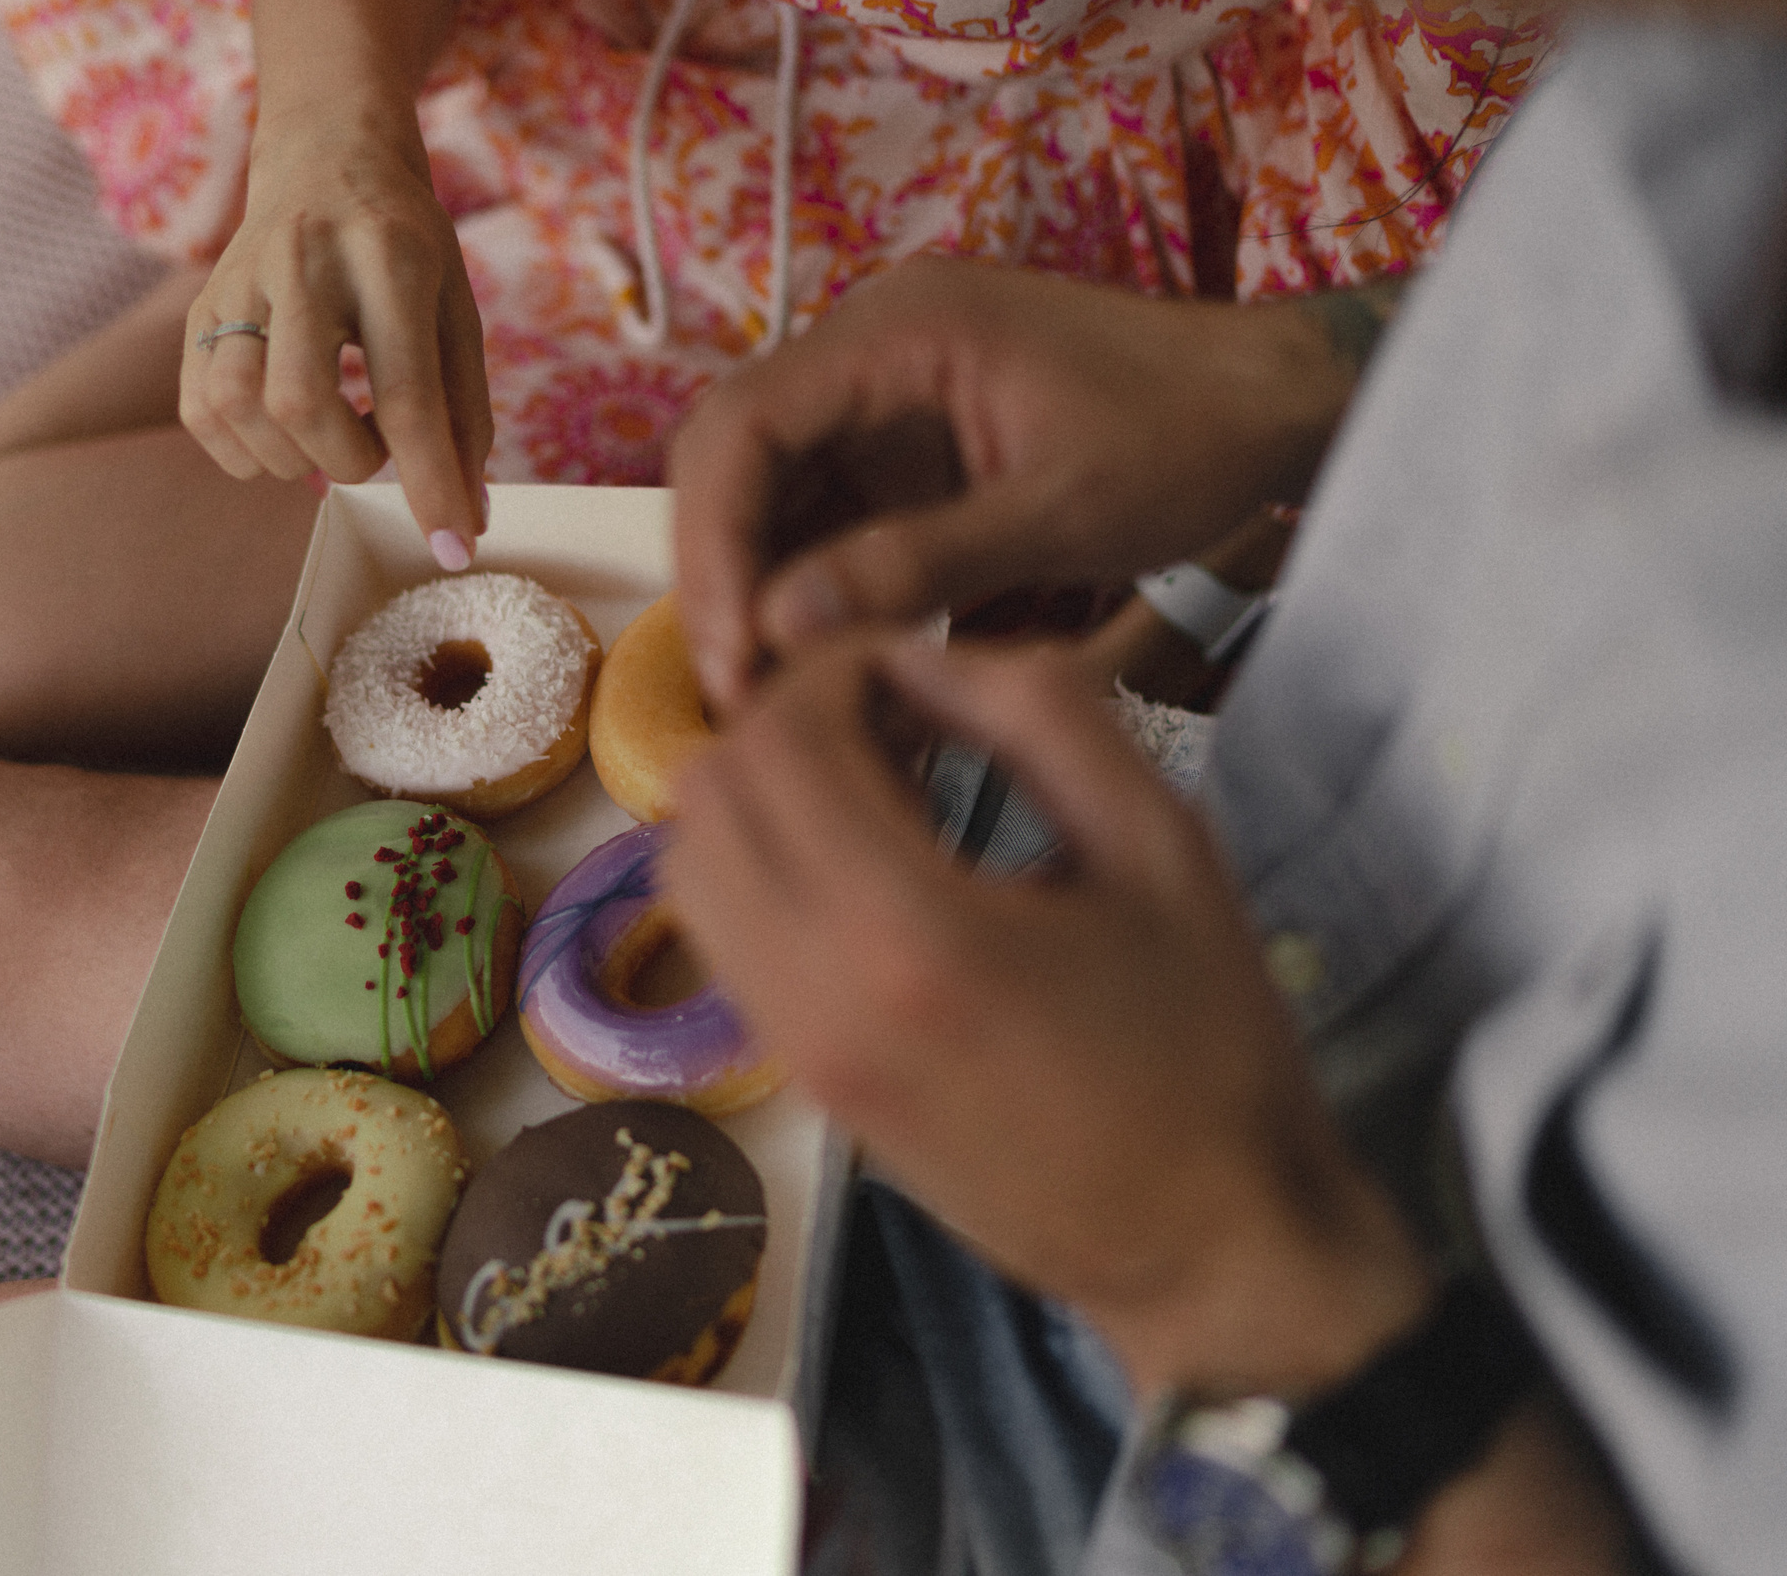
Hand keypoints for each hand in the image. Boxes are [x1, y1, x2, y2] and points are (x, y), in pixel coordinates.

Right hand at [175, 0, 490, 567]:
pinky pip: (201, 411)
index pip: (408, 391)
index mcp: (390, 257)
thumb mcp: (455, 310)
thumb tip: (464, 522)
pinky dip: (244, 450)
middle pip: (301, 401)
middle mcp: (304, 260)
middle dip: (348, 460)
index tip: (452, 548)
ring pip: (238, 406)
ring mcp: (238, 281)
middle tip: (373, 452)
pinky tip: (282, 431)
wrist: (326, 151)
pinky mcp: (198, 307)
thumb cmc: (404, 246)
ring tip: (329, 438)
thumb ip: (465, 416)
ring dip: (292, 458)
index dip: (431, 482)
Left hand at [661, 631, 1428, 1395]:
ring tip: (878, 792)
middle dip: (787, 723)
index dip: (836, 670)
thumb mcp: (1163, 842)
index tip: (916, 670)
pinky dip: (757, 869)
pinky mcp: (798, 1082)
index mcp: (908, 931)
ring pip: (686, 865)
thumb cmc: (1209, 1043)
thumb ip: (1041, 714)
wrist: (1204, 1242)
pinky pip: (719, 937)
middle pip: (710, 789)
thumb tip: (921, 654)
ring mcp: (793, 1049)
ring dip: (758, 797)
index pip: (783, 739)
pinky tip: (867, 868)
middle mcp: (815, 994)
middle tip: (895, 720)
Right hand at [668, 257, 1356, 713]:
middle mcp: (868, 352)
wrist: (1274, 402)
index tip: (732, 649)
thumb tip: (781, 626)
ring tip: (775, 696)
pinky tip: (826, 666)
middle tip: (739, 690)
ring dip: (763, 592)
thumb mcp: (1059, 511)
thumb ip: (917, 564)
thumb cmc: (1188, 435)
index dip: (712, 542)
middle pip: (735, 461)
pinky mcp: (908, 453)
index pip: (741, 426)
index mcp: (896, 333)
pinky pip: (827, 520)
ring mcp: (884, 402)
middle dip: (724, 575)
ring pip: (771, 498)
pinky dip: (816, 592)